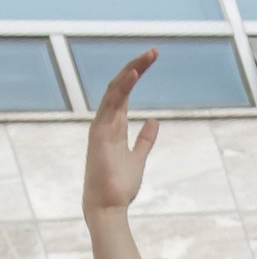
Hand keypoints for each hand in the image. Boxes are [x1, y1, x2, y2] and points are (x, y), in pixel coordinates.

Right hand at [83, 47, 159, 217]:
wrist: (108, 207)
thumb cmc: (120, 187)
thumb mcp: (138, 158)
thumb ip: (145, 140)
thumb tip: (154, 120)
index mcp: (113, 126)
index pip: (124, 93)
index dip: (136, 75)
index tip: (151, 61)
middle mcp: (105, 122)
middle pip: (120, 86)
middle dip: (136, 67)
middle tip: (154, 51)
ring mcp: (101, 125)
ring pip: (115, 89)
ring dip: (131, 70)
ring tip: (148, 56)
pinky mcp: (100, 133)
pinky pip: (111, 104)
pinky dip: (123, 87)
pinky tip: (135, 73)